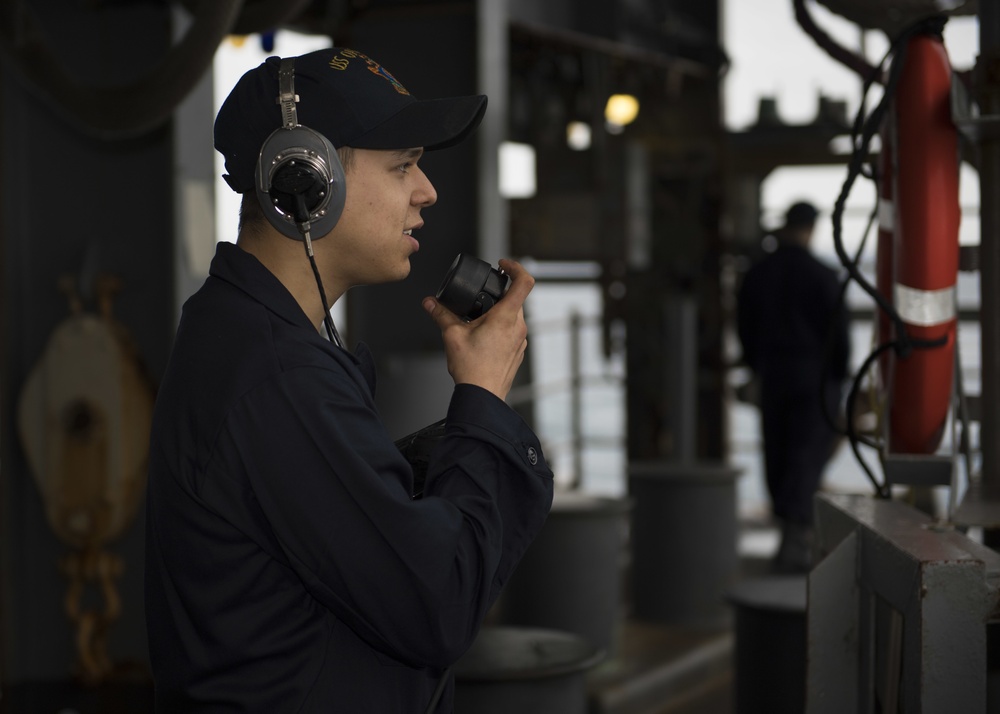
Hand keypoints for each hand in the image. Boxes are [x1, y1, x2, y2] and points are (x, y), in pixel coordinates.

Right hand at [422, 259, 534, 400]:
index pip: (524, 281)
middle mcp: (518, 327)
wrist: (482, 396)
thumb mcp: (452, 335)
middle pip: (516, 298)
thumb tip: (430, 303)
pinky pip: (513, 331)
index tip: (503, 265)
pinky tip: (483, 337)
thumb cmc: (472, 369)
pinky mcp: (518, 351)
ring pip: (514, 316)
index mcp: (506, 317)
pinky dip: (501, 327)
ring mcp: (520, 340)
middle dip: (499, 293)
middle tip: (481, 295)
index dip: (516, 267)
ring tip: (478, 319)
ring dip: (499, 312)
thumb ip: (441, 314)